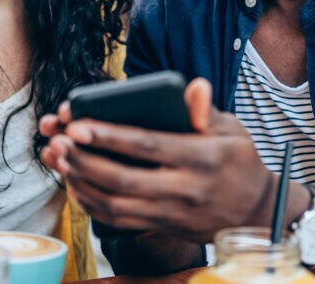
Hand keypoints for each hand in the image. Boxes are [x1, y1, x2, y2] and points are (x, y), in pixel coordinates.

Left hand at [40, 78, 275, 243]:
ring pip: (115, 204)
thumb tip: (194, 87)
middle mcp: (183, 189)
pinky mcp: (162, 226)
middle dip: (84, 161)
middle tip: (58, 142)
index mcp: (200, 158)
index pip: (147, 145)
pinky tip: (76, 185)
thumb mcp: (233, 130)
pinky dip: (92, 204)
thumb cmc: (240, 163)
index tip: (77, 124)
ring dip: (81, 183)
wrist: (256, 213)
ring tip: (60, 160)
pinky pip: (119, 220)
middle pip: (123, 179)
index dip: (109, 136)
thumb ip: (206, 110)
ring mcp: (170, 212)